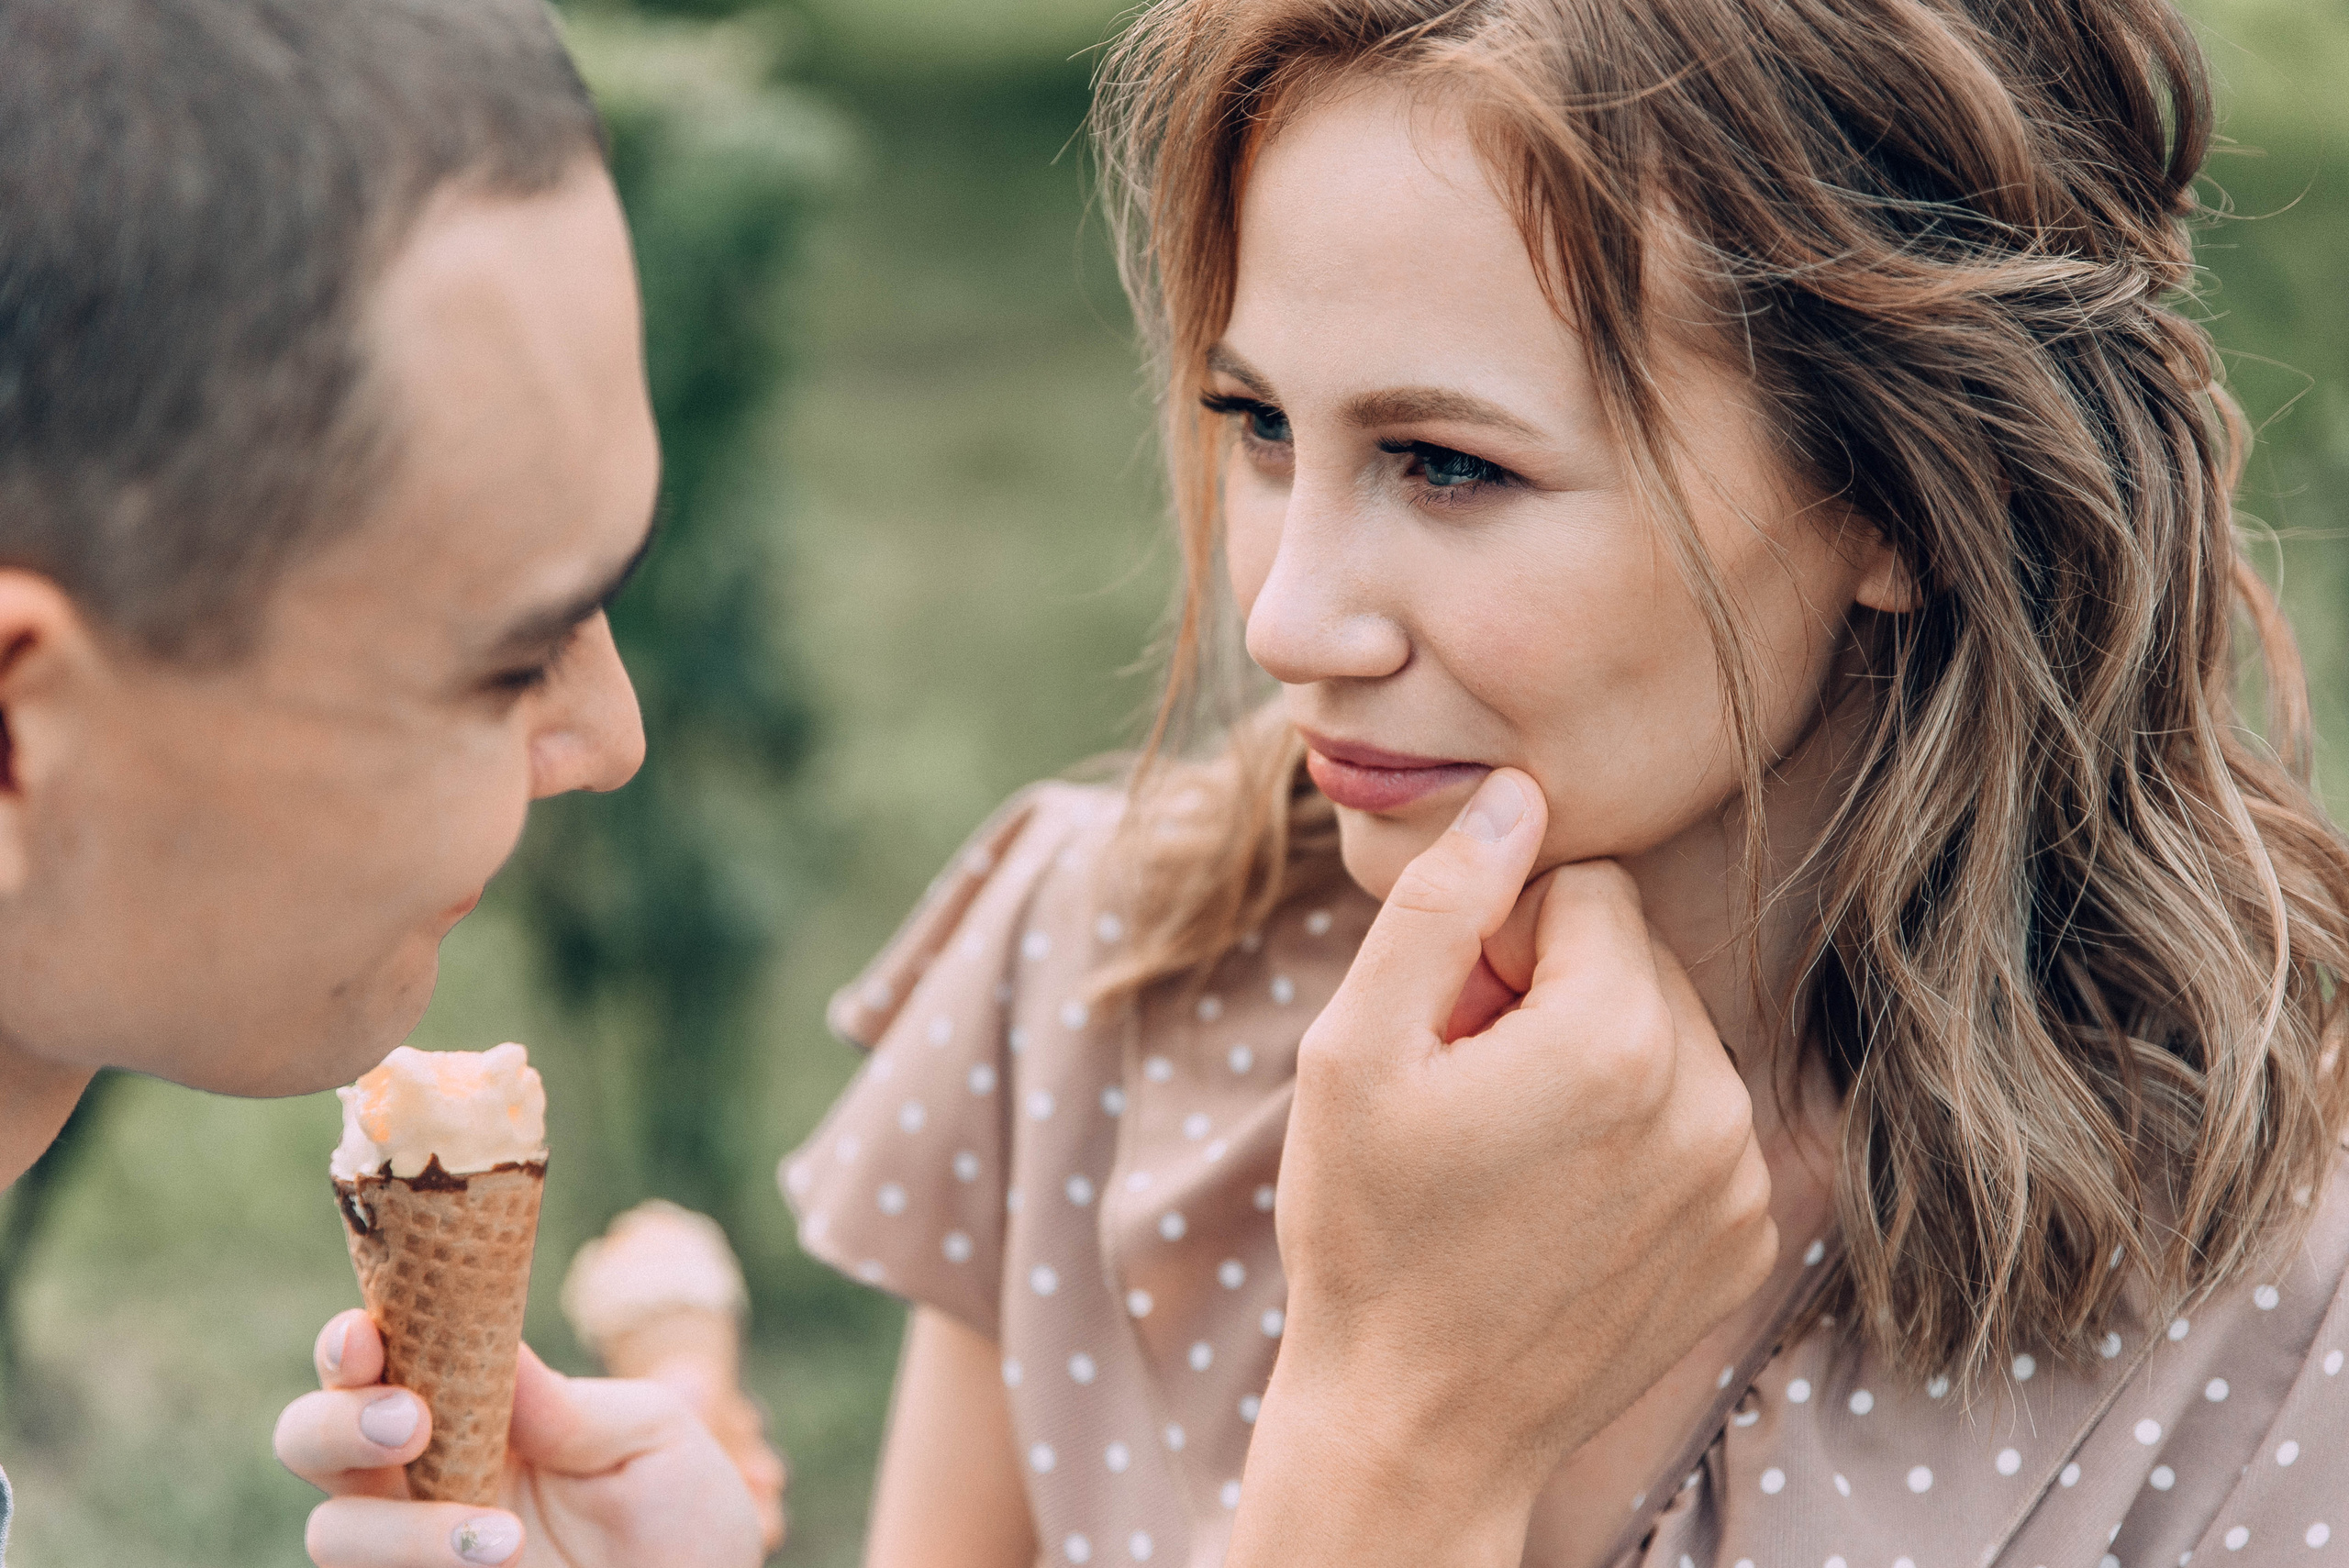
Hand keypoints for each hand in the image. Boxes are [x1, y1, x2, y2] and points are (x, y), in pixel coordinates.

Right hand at [276, 1309, 764, 1567]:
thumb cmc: (679, 1518)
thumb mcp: (649, 1441)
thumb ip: (570, 1403)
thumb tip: (495, 1343)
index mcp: (467, 1408)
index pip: (378, 1359)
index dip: (351, 1341)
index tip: (366, 1335)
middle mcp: (419, 1479)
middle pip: (309, 1438)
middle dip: (339, 1422)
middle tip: (412, 1424)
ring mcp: (411, 1553)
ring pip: (333, 1532)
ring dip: (407, 1530)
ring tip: (507, 1541)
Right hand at [1231, 769, 1775, 1567]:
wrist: (1418, 1423)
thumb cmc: (1366, 1231)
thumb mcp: (1354, 1049)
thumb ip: (1441, 904)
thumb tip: (1514, 795)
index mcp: (1617, 1036)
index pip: (1585, 886)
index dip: (1499, 937)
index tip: (1449, 1021)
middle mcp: (1711, 1097)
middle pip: (1634, 959)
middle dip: (1551, 993)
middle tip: (1472, 1090)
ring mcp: (1743, 1176)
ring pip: (1670, 1036)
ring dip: (1597, 1061)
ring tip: (1513, 1150)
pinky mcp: (1752, 1235)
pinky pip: (1700, 1120)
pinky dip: (1639, 1137)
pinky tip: (1563, 1202)